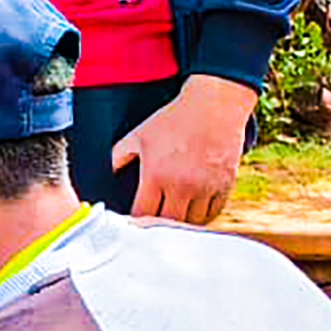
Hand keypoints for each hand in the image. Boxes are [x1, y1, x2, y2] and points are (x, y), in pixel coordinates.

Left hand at [110, 75, 256, 225]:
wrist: (213, 105)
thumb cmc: (173, 119)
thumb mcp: (137, 136)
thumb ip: (117, 157)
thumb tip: (105, 174)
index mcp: (155, 176)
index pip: (142, 214)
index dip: (136, 221)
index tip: (134, 219)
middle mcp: (181, 186)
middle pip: (167, 222)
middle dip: (158, 225)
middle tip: (154, 223)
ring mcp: (205, 187)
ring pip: (191, 222)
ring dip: (181, 223)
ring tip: (174, 218)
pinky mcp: (225, 184)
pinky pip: (213, 212)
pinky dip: (203, 216)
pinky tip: (193, 212)